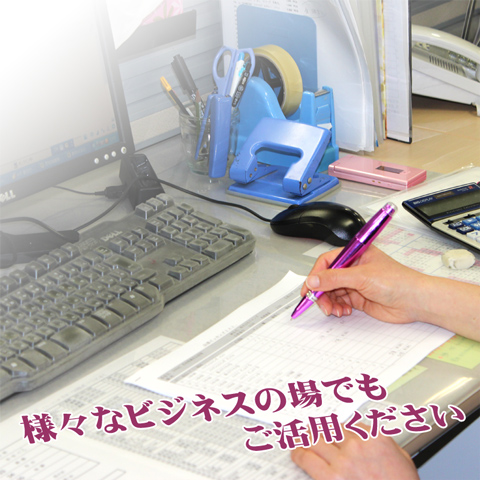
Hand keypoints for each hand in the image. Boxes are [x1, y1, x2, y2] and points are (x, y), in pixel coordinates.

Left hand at [291, 424, 418, 479]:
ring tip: (298, 438)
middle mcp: (357, 445)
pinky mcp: (331, 478)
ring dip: (306, 438)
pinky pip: (308, 460)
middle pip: (330, 429)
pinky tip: (296, 454)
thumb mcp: (402, 458)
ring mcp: (343, 460)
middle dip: (319, 429)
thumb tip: (371, 439)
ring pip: (315, 440)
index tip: (333, 428)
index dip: (339, 429)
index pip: (349, 425)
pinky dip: (299, 455)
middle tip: (310, 430)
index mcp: (375, 438)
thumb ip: (385, 444)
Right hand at [301, 245, 423, 324]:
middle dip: (322, 292)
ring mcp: (355, 284)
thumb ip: (335, 278)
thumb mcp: (362, 277)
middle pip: (327, 279)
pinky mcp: (358, 298)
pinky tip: (343, 311)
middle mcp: (353, 268)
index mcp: (354, 254)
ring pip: (332, 292)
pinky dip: (338, 308)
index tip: (309, 287)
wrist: (416, 302)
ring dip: (329, 302)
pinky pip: (340, 302)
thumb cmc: (398, 281)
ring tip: (334, 310)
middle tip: (319, 303)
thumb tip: (313, 281)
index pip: (327, 261)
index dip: (316, 274)